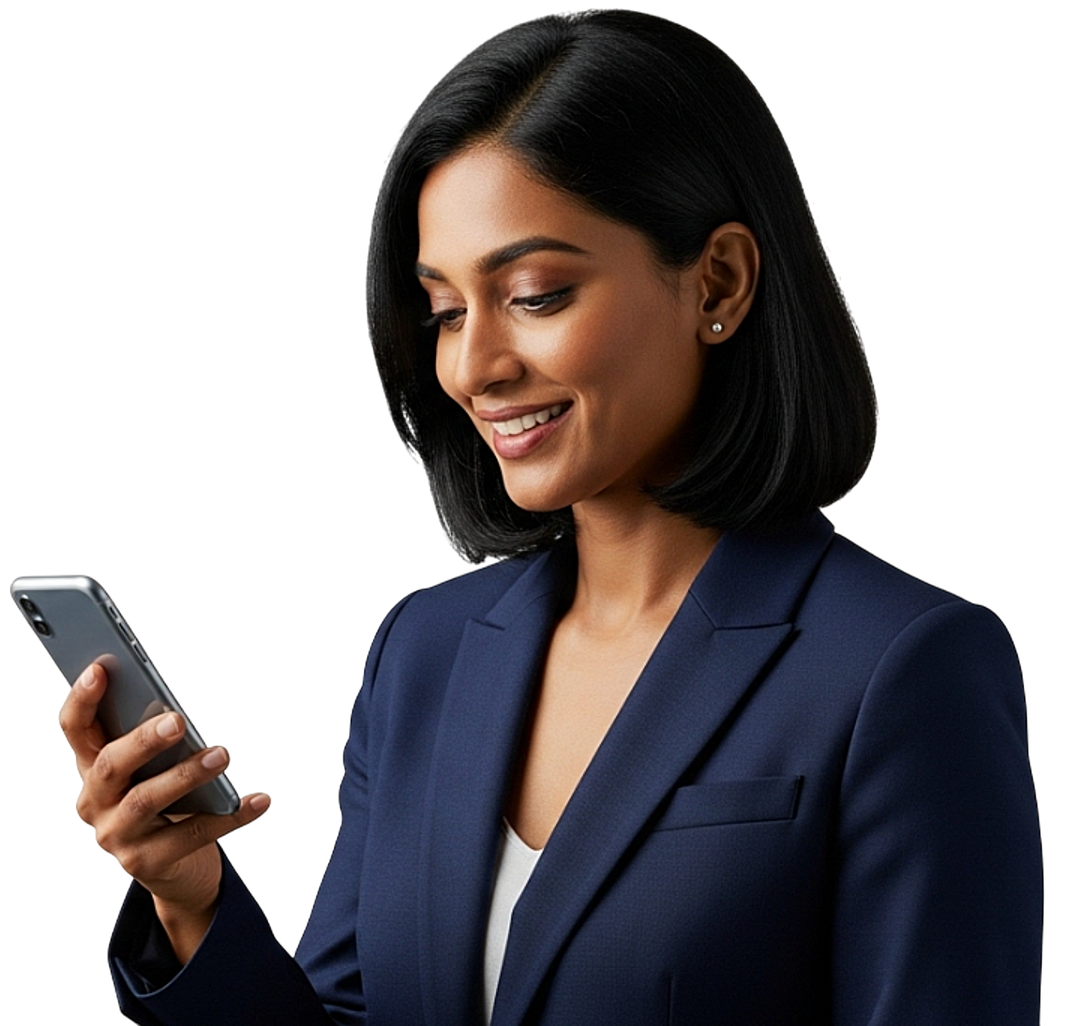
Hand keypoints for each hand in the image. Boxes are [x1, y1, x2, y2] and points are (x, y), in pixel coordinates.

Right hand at [58, 662, 271, 960]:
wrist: (173, 868)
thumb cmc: (164, 798)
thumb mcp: (151, 768)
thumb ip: (154, 741)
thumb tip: (176, 710)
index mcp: (91, 768)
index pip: (75, 730)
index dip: (82, 700)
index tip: (101, 669)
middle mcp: (95, 802)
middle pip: (109, 766)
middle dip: (143, 741)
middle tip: (178, 721)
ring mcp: (116, 836)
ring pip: (147, 801)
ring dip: (186, 774)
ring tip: (222, 754)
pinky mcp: (146, 864)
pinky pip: (194, 834)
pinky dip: (232, 814)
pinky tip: (260, 798)